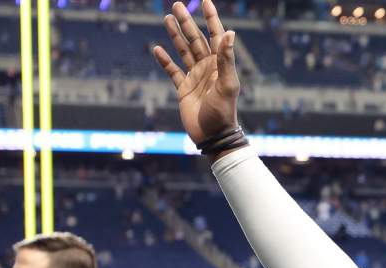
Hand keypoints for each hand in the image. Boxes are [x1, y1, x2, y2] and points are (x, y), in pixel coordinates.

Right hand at [152, 0, 239, 145]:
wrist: (213, 136)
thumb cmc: (224, 112)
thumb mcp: (227, 85)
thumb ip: (227, 59)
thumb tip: (230, 33)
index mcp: (220, 65)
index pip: (216, 36)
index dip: (211, 18)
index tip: (205, 1)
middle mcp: (208, 68)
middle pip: (196, 40)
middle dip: (188, 22)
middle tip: (178, 4)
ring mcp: (195, 77)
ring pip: (184, 51)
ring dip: (176, 35)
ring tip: (167, 17)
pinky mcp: (183, 89)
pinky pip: (172, 71)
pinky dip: (164, 60)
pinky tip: (156, 48)